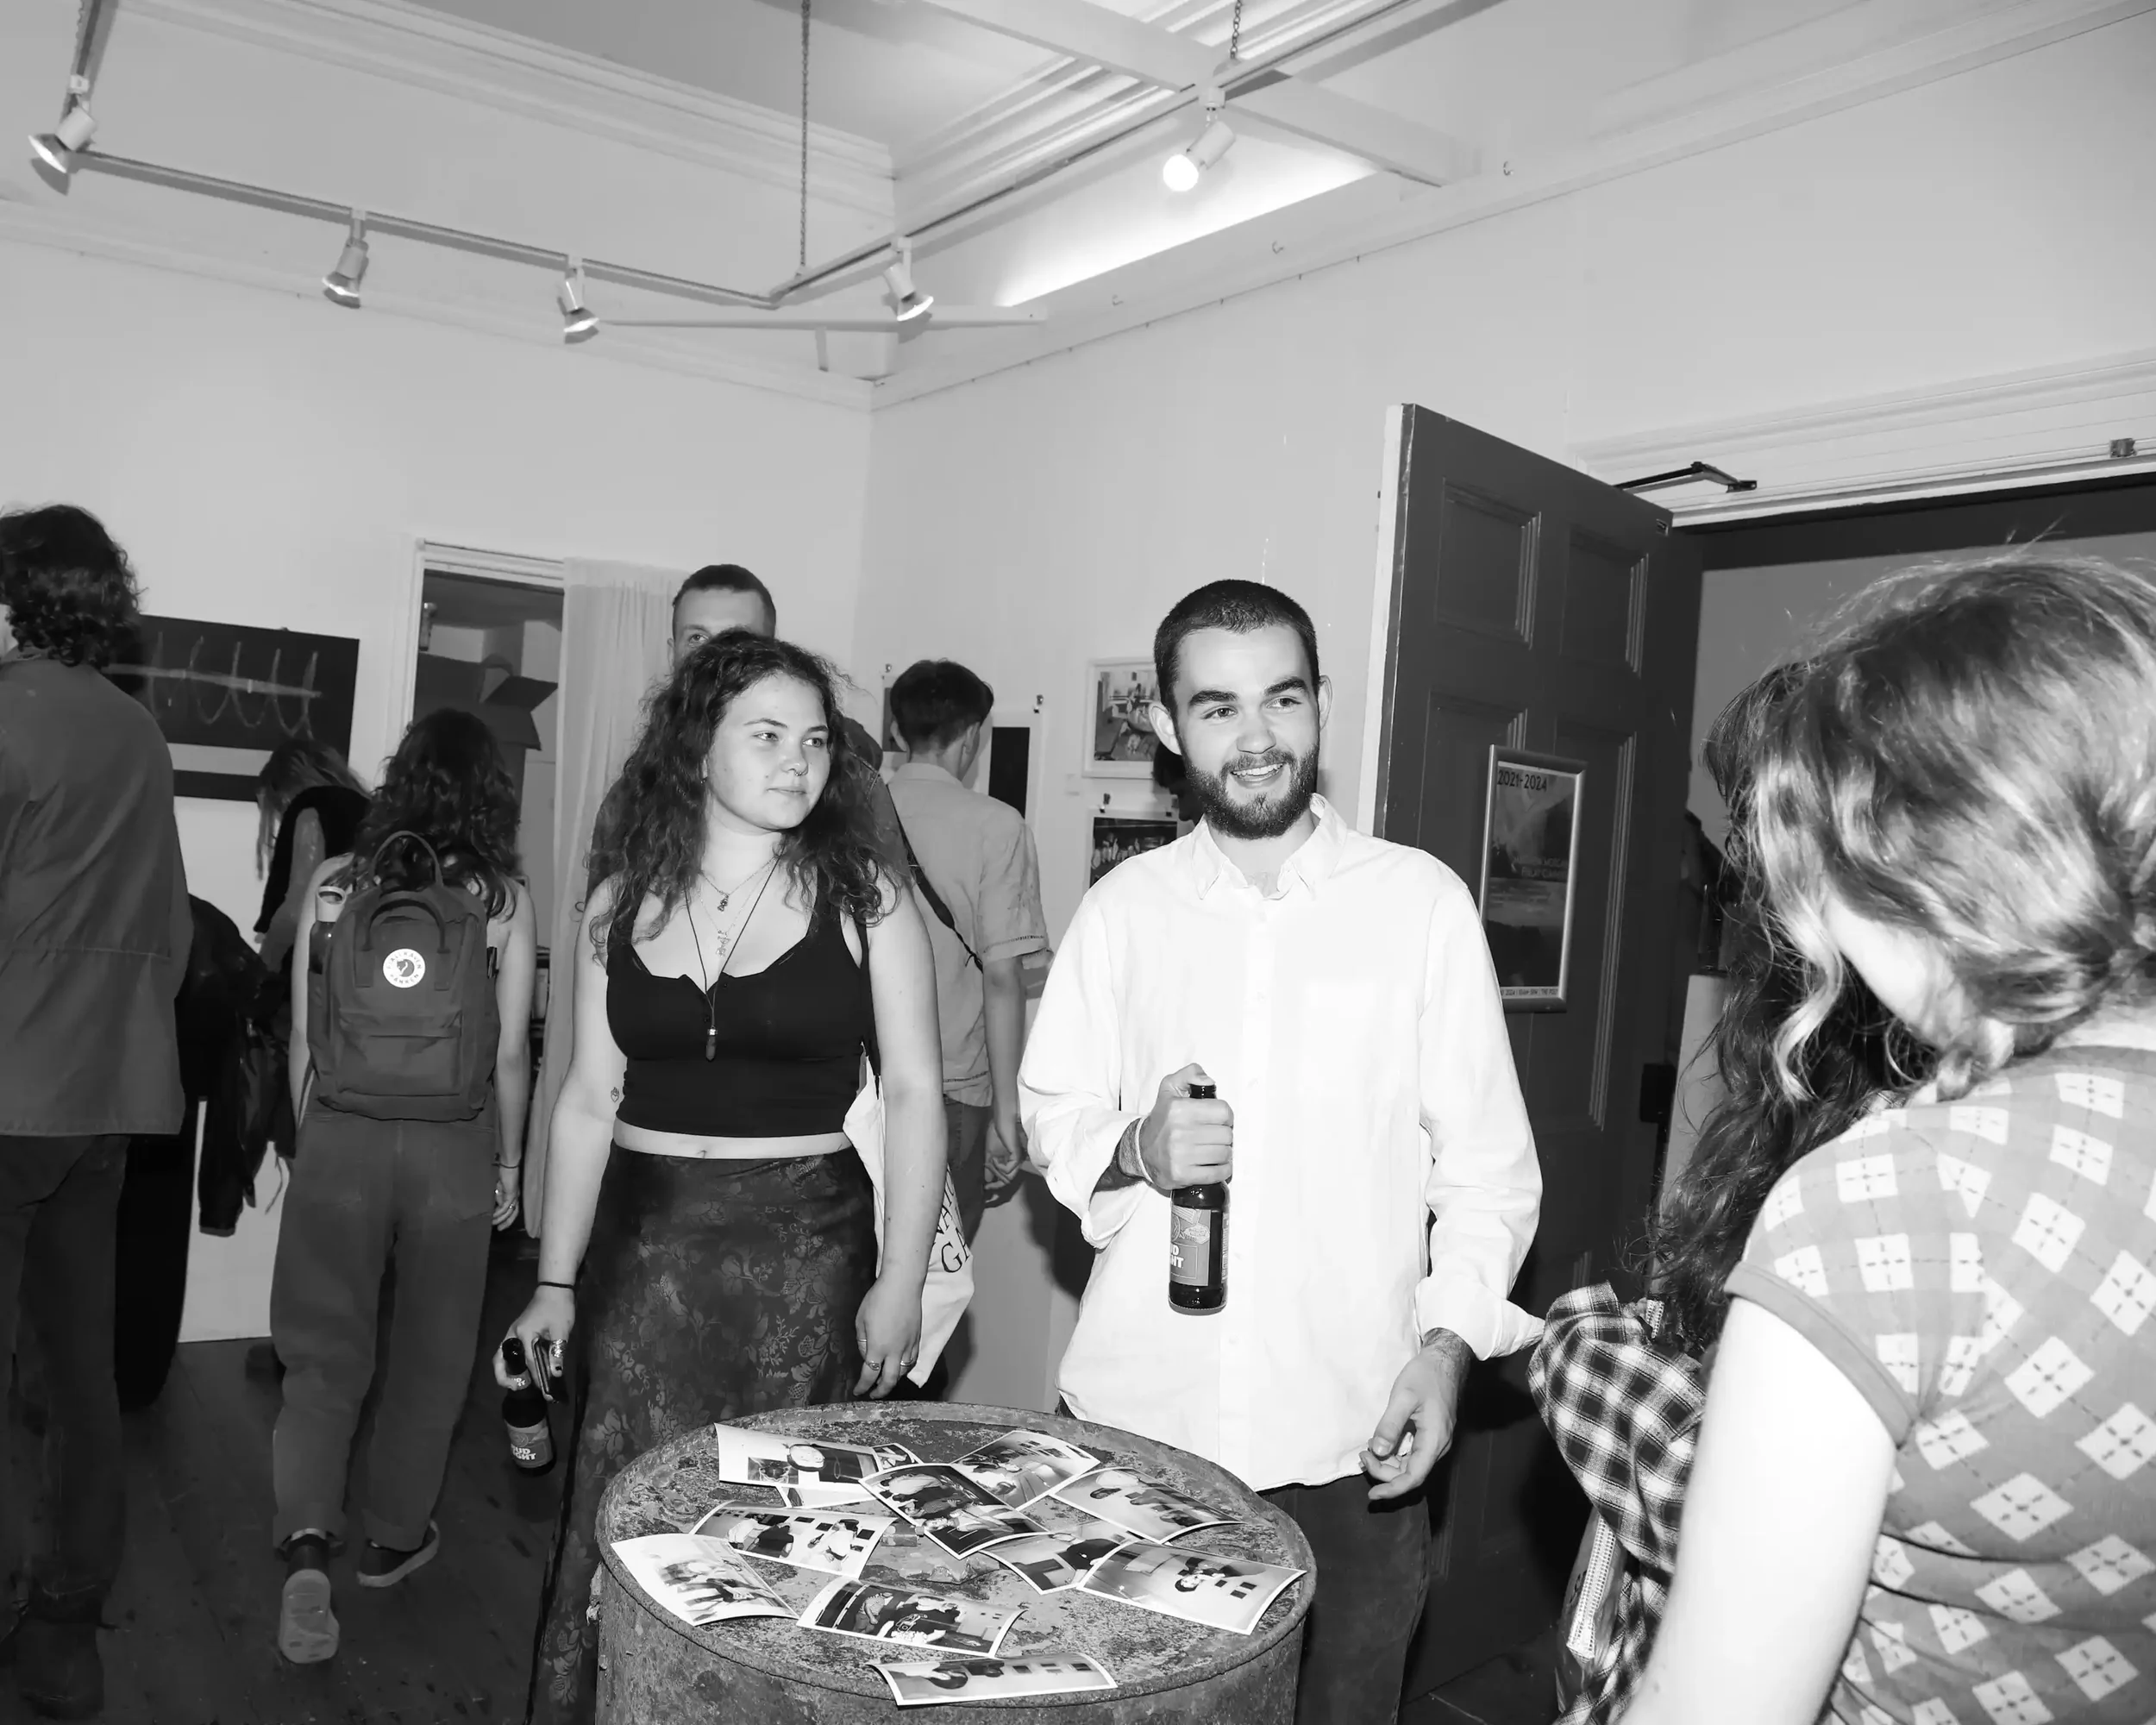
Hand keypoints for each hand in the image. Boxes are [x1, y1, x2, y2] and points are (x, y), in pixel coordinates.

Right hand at [493, 1165, 520, 1230]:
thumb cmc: (503, 1173)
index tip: (499, 1225)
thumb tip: (495, 1205)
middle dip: (507, 1222)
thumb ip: (498, 1196)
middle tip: (499, 1229)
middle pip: (514, 1213)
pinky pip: (506, 1205)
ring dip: (501, 1218)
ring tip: (493, 1223)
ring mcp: (514, 1195)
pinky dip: (500, 1212)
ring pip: (509, 1211)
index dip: (507, 1218)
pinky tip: (494, 1216)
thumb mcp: (499, 1187)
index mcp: (513, 1195)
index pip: (512, 1210)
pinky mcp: (511, 1193)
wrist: (508, 1164)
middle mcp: (516, 1196)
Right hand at [498, 1285, 575, 1399]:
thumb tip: (556, 1373)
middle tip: (519, 1388)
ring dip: (507, 1372)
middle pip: (500, 1360)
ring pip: (502, 1357)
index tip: (544, 1390)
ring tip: (520, 1383)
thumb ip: (557, 1352)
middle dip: (505, 1377)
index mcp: (522, 1334)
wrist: (554, 1288)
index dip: (536, 1376)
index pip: (527, 1361)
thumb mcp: (561, 1330)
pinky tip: (525, 1371)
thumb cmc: (558, 1307)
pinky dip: (512, 1364)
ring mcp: (513, 1333)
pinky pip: (509, 1352)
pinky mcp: (517, 1333)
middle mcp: (512, 1335)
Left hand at [854, 1275, 923, 1399]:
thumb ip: (862, 1341)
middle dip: (881, 1391)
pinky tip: (900, 1365)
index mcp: (878, 1348)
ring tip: (886, 1379)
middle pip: (890, 1380)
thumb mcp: (861, 1320)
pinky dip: (905, 1368)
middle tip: (874, 1394)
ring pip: (903, 1372)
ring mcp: (909, 1345)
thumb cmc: (877, 1299)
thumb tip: (867, 1354)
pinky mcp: (917, 1338)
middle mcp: (895, 1351)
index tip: (857, 1391)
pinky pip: (912, 1360)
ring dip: (894, 1379)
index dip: (863, 1386)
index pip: (869, 1375)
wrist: (902, 1285)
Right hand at [984, 1112, 1025, 1200]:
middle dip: (995, 1181)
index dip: (996, 1186)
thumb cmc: (996, 1133)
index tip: (986, 1188)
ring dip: (995, 1172)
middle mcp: (1015, 1162)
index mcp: (1008, 1161)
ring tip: (991, 1160)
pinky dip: (999, 1167)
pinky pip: (1007, 1171)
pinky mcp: (1017, 1156)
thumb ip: (990, 1167)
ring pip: (1007, 1177)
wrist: (1000, 1122)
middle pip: (1007, 1180)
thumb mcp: (989, 1153)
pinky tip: (995, 1158)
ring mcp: (1017, 1160)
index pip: (1005, 1179)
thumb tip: (987, 1180)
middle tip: (987, 1179)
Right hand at [1136, 1063, 1232, 1193]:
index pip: (1223, 1112)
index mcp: (1179, 1109)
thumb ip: (1190, 1074)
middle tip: (1215, 1136)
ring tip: (1214, 1149)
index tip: (1218, 1120)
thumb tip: (1208, 1080)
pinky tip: (1216, 1165)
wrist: (1141, 1150)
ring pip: (1224, 1154)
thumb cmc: (1162, 1119)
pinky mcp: (1182, 1175)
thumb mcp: (1170, 1088)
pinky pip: (1217, 1174)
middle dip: (1225, 1135)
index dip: (1225, 1116)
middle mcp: (1179, 1132)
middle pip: (1227, 1135)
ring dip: (1224, 1153)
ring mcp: (1180, 1156)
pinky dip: (1222, 1170)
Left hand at [1361, 1331, 1469, 1500]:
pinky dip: (1395, 1455)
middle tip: (1361, 1456)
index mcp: (1434, 1440)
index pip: (1414, 1477)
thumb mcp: (1403, 1397)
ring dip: (1388, 1464)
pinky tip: (1380, 1446)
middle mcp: (1438, 1446)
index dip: (1392, 1489)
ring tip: (1366, 1452)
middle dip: (1384, 1472)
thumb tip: (1377, 1452)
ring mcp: (1436, 1441)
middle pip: (1410, 1473)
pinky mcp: (1431, 1434)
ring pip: (1411, 1465)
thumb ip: (1390, 1425)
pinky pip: (1412, 1454)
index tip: (1372, 1495)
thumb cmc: (1425, 1376)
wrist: (1445, 1360)